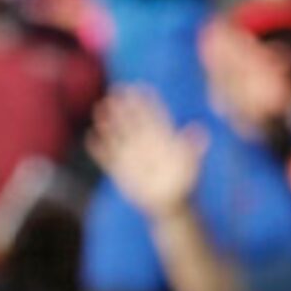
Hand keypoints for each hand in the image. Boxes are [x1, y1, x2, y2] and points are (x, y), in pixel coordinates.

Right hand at [88, 87, 205, 222]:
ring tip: (100, 109)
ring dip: (109, 122)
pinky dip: (99, 149)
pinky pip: (107, 158)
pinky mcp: (120, 171)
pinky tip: (91, 138)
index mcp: (162, 137)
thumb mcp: (191, 164)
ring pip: (118, 134)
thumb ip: (192, 147)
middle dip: (124, 105)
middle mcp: (145, 142)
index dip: (145, 100)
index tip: (138, 87)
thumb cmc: (184, 182)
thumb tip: (198, 128)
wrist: (170, 203)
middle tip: (115, 90)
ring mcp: (131, 155)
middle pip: (132, 120)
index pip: (152, 114)